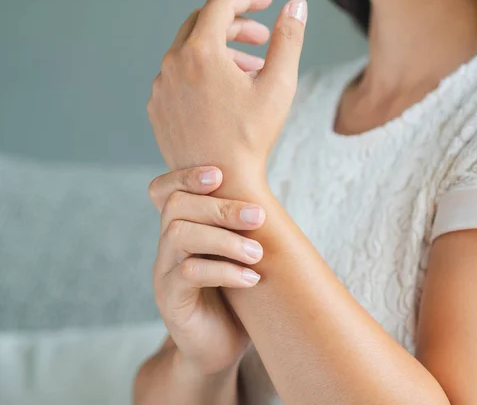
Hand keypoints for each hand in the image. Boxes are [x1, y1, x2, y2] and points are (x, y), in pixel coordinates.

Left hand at [147, 0, 307, 183]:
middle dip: (234, 25)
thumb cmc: (252, 137)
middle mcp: (173, 64)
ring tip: (249, 70)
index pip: (221, 5)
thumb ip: (289, 38)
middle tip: (261, 40)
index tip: (266, 2)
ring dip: (220, 51)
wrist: (221, 184)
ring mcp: (161, 87)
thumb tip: (297, 4)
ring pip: (189, 51)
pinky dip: (201, 73)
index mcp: (201, 52)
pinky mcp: (158, 107)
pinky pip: (177, 76)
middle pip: (202, 24)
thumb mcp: (279, 84)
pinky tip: (224, 93)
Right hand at [148, 166, 266, 375]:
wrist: (218, 350)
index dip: (184, 175)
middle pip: (177, 207)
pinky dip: (224, 270)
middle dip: (220, 206)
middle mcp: (166, 248)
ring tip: (256, 253)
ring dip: (224, 239)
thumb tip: (266, 199)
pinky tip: (251, 278)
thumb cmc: (235, 298)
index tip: (219, 175)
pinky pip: (188, 273)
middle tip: (259, 216)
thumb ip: (240, 230)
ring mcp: (163, 273)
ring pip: (179, 235)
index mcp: (180, 231)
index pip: (163, 191)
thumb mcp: (238, 258)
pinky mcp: (170, 301)